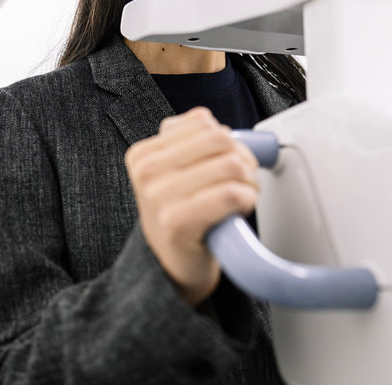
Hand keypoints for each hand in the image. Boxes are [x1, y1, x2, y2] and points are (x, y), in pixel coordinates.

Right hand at [125, 107, 258, 306]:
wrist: (172, 270)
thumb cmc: (181, 217)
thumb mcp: (175, 172)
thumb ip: (192, 140)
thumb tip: (222, 127)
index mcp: (143, 154)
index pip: (202, 122)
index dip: (228, 140)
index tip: (228, 161)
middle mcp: (146, 171)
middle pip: (219, 139)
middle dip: (243, 158)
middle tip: (244, 179)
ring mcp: (158, 197)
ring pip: (230, 165)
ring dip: (249, 182)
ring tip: (242, 196)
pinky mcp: (177, 222)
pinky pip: (230, 193)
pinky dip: (247, 199)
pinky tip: (239, 210)